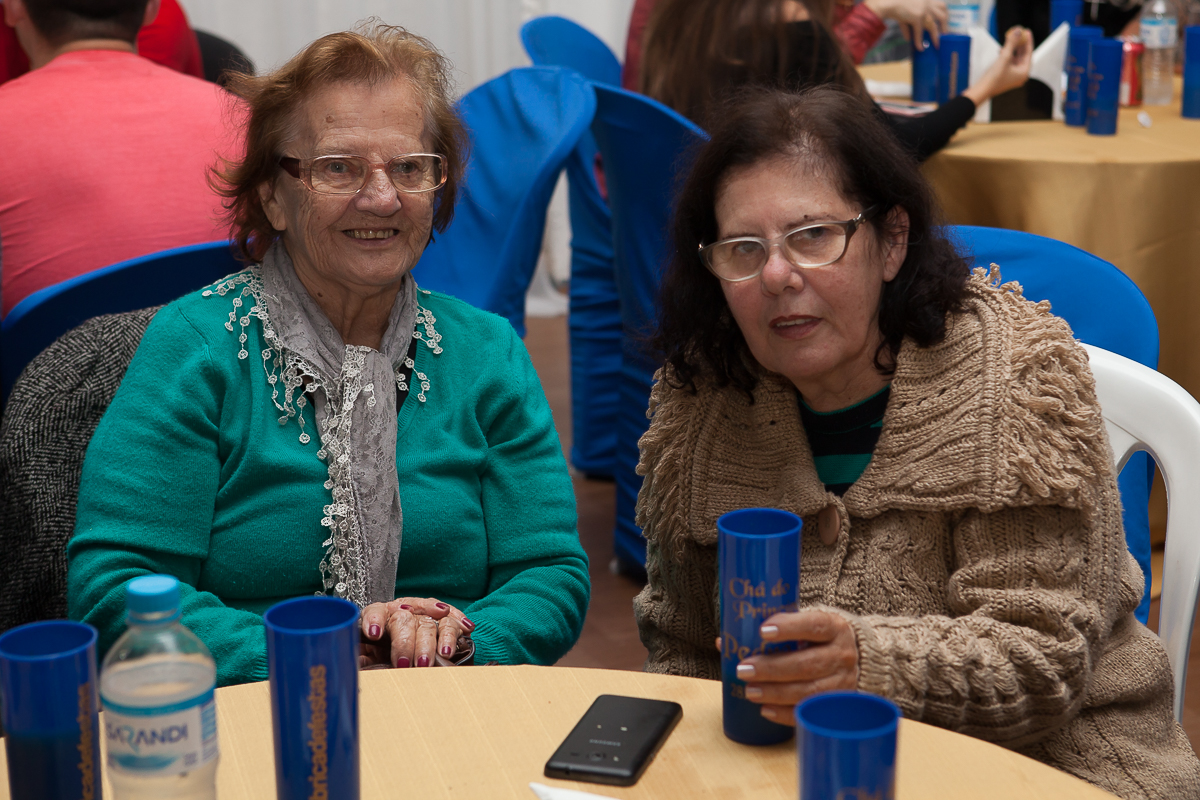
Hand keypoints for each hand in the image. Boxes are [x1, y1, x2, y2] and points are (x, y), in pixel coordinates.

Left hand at [358, 597, 473, 668]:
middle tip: (405, 664)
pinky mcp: (442, 621)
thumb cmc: (381, 655)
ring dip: (433, 640)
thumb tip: (350, 667)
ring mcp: (423, 615)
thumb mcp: (365, 658)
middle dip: (405, 643)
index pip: (374, 612)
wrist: (402, 653)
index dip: (373, 621)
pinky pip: (450, 620)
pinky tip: (465, 629)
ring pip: (428, 623)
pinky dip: (458, 624)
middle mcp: (402, 612)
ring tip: (439, 656)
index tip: (373, 634)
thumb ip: (358, 660)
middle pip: (404, 621)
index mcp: (379, 618)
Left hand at [734, 609, 858, 724]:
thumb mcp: (803, 626)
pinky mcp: (837, 704)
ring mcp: (843, 681)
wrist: (856, 659)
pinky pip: (811, 712)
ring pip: (809, 690)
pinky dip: (786, 713)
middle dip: (772, 668)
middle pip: (807, 663)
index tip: (763, 632)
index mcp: (833, 627)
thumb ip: (770, 631)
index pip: (814, 625)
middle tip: (744, 670)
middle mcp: (841, 654)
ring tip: (750, 692)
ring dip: (776, 692)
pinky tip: (766, 710)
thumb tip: (724, 642)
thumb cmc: (817, 640)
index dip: (789, 628)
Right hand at [865, 0, 948, 48]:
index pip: (942, 6)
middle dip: (945, 26)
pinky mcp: (917, 17)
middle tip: (944, 35)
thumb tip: (909, 38)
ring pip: (933, 26)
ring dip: (935, 36)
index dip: (945, 14)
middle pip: (942, 15)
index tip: (945, 22)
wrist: (889, 2)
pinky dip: (919, 41)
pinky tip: (919, 48)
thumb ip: (910, 22)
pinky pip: (919, 32)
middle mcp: (928, 3)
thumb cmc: (896, 4)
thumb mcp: (907, 10)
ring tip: (936, 45)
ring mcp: (924, 10)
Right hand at [962, 26, 1033, 104]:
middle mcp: (1020, 75)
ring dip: (1012, 49)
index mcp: (1024, 72)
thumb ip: (1012, 43)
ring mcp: (1013, 77)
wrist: (981, 91)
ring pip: (1015, 59)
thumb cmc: (994, 77)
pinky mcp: (1005, 77)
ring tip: (1010, 39)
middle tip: (1019, 33)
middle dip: (1020, 44)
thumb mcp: (1004, 57)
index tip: (1027, 31)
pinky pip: (1009, 63)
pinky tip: (1002, 50)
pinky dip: (1007, 55)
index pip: (1029, 53)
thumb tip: (1019, 30)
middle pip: (1022, 56)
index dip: (1028, 41)